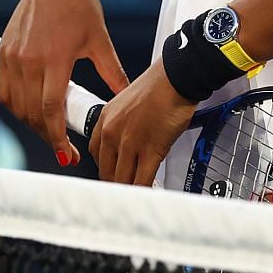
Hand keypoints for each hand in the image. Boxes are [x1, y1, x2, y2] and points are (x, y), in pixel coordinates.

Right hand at [0, 0, 130, 166]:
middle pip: (31, 112)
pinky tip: (29, 112)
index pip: (50, 109)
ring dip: (30, 123)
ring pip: (15, 105)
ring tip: (48, 131)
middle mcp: (28, 59)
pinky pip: (3, 90)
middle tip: (63, 149)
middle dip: (46, 136)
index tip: (67, 155)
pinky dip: (14, 106)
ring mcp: (12, 56)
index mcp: (54, 57)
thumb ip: (113, 73)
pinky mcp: (3, 52)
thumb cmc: (81, 8)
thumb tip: (126, 101)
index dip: (57, 137)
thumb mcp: (100, 41)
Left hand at [87, 64, 195, 186]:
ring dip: (129, 190)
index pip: (95, 153)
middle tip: (126, 188)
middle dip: (116, 182)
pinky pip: (141, 180)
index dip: (106, 167)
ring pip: (121, 179)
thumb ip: (123, 124)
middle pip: (105, 170)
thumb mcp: (128, 102)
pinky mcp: (150, 150)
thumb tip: (129, 144)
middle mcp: (112, 131)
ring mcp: (129, 142)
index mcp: (105, 118)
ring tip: (137, 194)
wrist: (177, 78)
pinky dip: (144, 191)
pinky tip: (148, 193)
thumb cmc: (160, 86)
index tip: (114, 173)